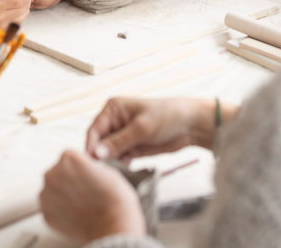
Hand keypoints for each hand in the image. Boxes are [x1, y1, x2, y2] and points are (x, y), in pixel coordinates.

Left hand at [40, 150, 145, 240]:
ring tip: (80, 204)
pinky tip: (75, 213)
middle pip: (58, 172)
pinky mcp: (46, 214)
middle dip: (68, 180)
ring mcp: (47, 195)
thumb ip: (87, 166)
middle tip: (84, 191)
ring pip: (52, 190)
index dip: (81, 167)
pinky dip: (60, 211)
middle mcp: (53, 173)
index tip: (87, 176)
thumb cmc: (113, 198)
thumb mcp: (106, 169)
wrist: (113, 226)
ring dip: (62, 195)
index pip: (70, 157)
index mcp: (68, 157)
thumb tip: (83, 171)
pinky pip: (51, 208)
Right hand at [86, 97, 216, 161]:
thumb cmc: (166, 116)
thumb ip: (119, 141)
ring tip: (118, 171)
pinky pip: (119, 159)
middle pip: (99, 143)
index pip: (94, 130)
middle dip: (101, 157)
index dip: (91, 147)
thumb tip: (97, 153)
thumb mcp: (141, 128)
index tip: (92, 164)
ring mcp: (122, 135)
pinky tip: (127, 169)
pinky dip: (121, 165)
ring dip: (111, 163)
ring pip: (108, 153)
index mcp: (113, 108)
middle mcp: (115, 121)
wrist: (189, 125)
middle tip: (105, 171)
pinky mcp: (131, 147)